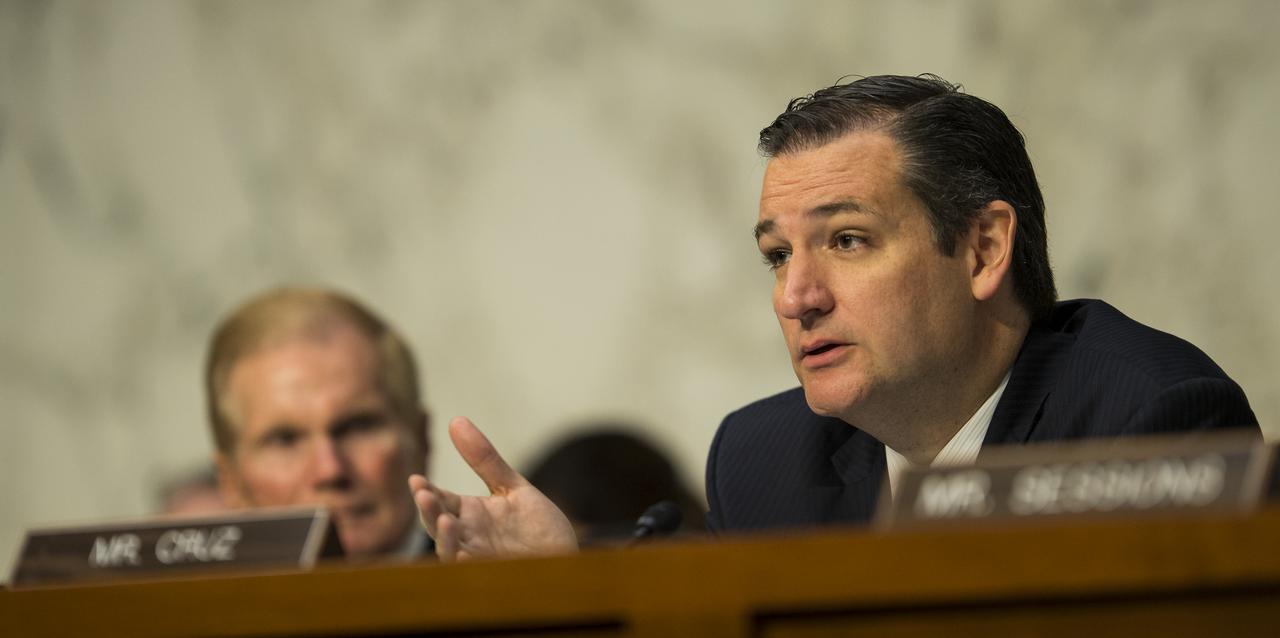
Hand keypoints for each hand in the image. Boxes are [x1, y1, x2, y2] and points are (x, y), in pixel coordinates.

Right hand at [409, 416, 577, 561]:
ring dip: (444, 538)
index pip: (440, 500)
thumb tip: (455, 420)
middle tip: (423, 494)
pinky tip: (463, 557)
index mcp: (469, 514)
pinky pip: (474, 573)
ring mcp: (479, 558)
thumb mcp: (513, 487)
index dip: (426, 491)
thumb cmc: (538, 528)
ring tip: (446, 520)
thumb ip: (485, 459)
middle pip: (439, 524)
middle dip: (429, 511)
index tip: (417, 480)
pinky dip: (466, 566)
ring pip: (450, 550)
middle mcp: (468, 537)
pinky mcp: (494, 576)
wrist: (567, 559)